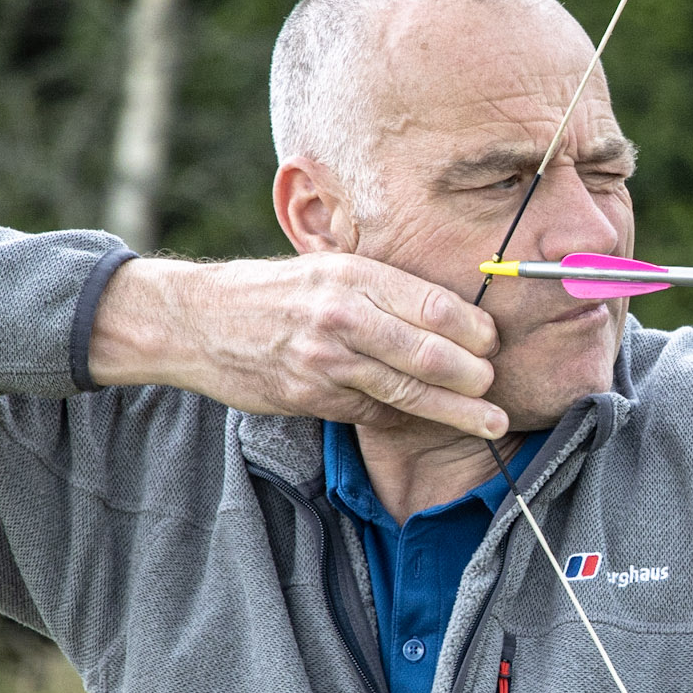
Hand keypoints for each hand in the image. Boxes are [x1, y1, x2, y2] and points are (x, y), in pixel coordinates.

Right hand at [88, 254, 506, 436]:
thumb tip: (452, 314)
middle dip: (474, 377)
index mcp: (354, 275)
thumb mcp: (329, 268)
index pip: (435, 306)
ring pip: (407, 393)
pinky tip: (427, 421)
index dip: (475, 330)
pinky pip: (373, 413)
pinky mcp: (311, 397)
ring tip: (491, 423)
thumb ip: (384, 287)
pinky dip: (405, 418)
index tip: (494, 343)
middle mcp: (343, 316)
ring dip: (456, 412)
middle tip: (495, 388)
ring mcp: (326, 361)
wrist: (197, 320)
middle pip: (430, 354)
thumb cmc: (274, 291)